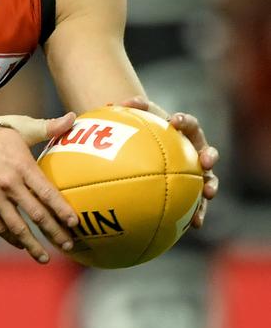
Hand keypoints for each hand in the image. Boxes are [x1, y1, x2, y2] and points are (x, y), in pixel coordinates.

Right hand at [0, 112, 77, 262]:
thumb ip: (48, 127)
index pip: (47, 193)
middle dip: (54, 233)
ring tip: (45, 257)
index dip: (62, 210)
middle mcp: (9, 184)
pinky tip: (21, 245)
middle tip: (69, 245)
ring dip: (32, 245)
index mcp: (22, 166)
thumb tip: (73, 118)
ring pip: (16, 227)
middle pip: (36, 215)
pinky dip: (10, 238)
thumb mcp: (19, 126)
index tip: (75, 223)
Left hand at [121, 96, 218, 228]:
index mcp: (185, 133)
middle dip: (209, 155)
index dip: (184, 121)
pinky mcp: (194, 192)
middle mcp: (196, 152)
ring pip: (209, 179)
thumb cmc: (145, 132)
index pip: (189, 124)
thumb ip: (131, 110)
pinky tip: (195, 224)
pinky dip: (198, 213)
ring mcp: (197, 173)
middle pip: (208, 152)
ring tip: (209, 193)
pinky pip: (197, 204)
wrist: (150, 150)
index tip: (174, 121)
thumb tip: (116, 103)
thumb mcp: (138, 121)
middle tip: (205, 160)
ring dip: (211, 185)